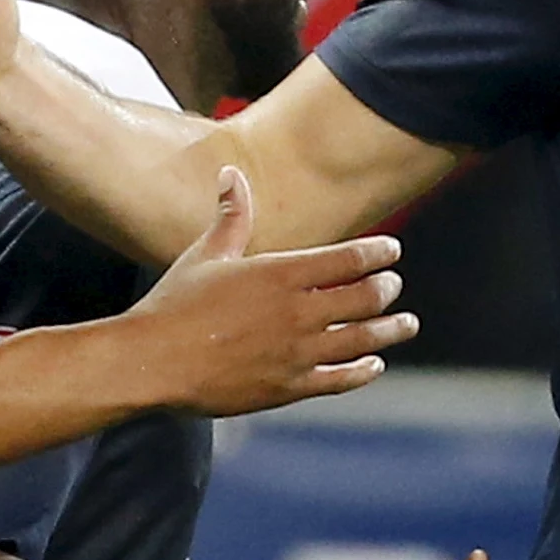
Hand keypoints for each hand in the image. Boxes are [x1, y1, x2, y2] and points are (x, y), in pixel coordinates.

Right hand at [124, 165, 415, 413]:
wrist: (153, 363)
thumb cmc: (176, 304)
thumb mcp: (206, 254)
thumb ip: (230, 216)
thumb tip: (230, 172)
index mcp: (281, 273)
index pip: (349, 258)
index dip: (378, 252)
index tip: (391, 251)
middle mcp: (298, 312)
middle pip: (365, 297)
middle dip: (386, 288)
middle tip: (393, 285)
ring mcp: (297, 352)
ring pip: (362, 339)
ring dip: (390, 331)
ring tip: (406, 324)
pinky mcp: (289, 387)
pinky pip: (340, 379)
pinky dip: (363, 370)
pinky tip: (374, 365)